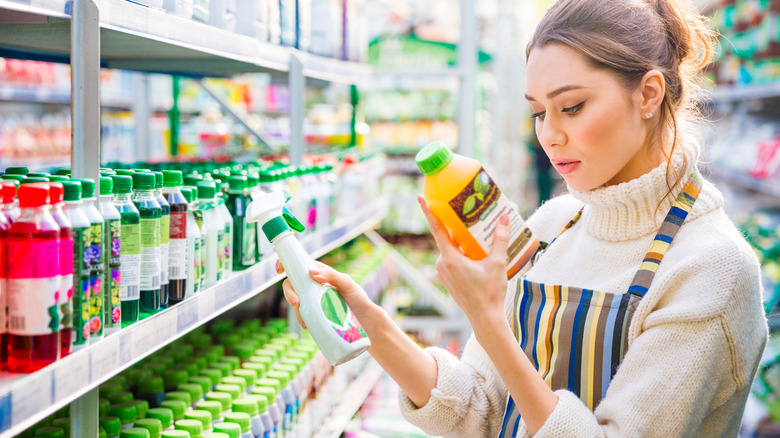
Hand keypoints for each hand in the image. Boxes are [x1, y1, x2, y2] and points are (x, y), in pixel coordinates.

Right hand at [276, 259, 374, 330]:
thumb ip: (332, 275)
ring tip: (303, 319)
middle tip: (296, 302)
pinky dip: (301, 318)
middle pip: (292, 284)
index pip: (299, 265)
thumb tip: (311, 272)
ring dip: (294, 308)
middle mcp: (313, 284)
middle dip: (289, 292)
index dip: (286, 264)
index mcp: (320, 272)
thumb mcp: (347, 283)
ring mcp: (313, 298)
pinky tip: (306, 325)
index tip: (280, 269)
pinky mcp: (314, 311)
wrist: (365, 319)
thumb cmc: (357, 297)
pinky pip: (302, 312)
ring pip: (295, 299)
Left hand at [418, 195, 509, 328]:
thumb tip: (503, 217)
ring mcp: (443, 272)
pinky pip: (451, 259)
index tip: (421, 198)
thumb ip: (500, 239)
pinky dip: (460, 252)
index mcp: (450, 258)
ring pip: (450, 249)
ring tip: (475, 230)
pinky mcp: (447, 279)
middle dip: (454, 224)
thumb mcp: (497, 263)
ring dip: (460, 240)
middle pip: (446, 237)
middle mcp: (442, 264)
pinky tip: (474, 250)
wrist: (485, 319)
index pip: (437, 229)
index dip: (429, 212)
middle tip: (464, 210)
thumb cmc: (490, 293)